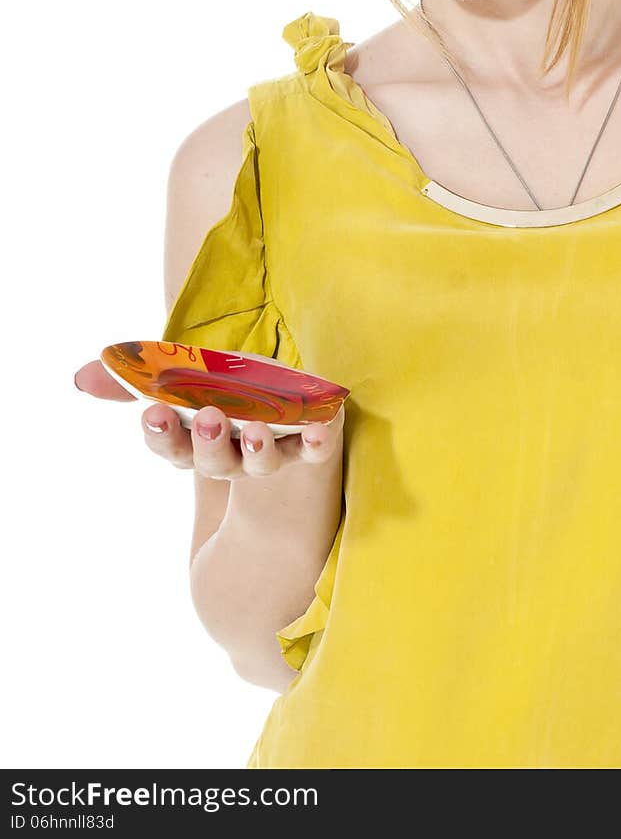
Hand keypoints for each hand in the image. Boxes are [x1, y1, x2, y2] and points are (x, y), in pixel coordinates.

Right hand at [74, 359, 344, 476]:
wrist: (283, 410)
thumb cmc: (221, 390)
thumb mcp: (179, 379)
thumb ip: (133, 379)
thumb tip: (82, 377)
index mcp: (194, 442)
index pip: (170, 447)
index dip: (161, 433)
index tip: (153, 412)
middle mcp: (230, 455)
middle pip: (213, 461)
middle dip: (207, 442)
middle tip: (207, 418)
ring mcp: (271, 452)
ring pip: (261, 461)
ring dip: (257, 449)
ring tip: (255, 433)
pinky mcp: (309, 442)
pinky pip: (314, 448)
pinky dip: (317, 440)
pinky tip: (320, 428)